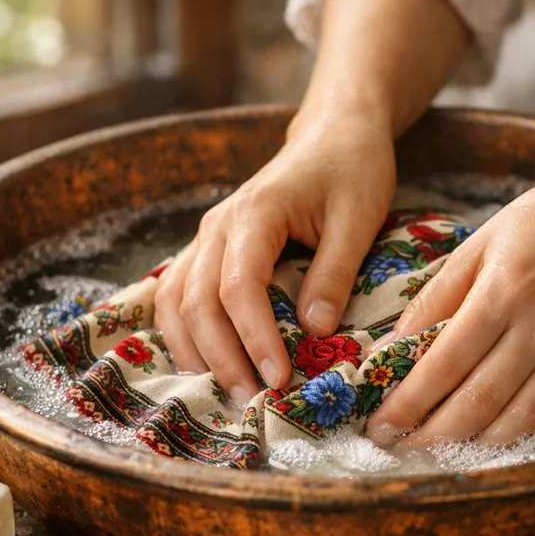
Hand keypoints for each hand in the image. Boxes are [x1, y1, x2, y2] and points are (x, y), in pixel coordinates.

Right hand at [154, 113, 394, 405]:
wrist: (333, 135)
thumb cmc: (351, 171)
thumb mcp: (359, 219)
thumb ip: (334, 274)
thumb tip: (315, 332)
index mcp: (254, 214)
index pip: (239, 287)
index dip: (254, 338)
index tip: (279, 378)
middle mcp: (217, 226)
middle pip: (198, 302)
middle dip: (223, 358)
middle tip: (255, 401)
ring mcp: (206, 238)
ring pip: (176, 302)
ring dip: (196, 352)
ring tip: (231, 393)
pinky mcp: (207, 250)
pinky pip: (177, 296)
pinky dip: (184, 334)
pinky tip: (205, 366)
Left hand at [365, 145, 534, 446]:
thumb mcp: (476, 246)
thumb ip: (433, 300)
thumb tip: (388, 349)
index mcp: (502, 293)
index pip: (444, 365)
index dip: (408, 404)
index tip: (380, 426)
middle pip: (479, 403)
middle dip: (432, 434)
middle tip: (400, 445)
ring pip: (522, 420)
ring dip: (477, 443)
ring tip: (444, 445)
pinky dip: (533, 429)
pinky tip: (504, 428)